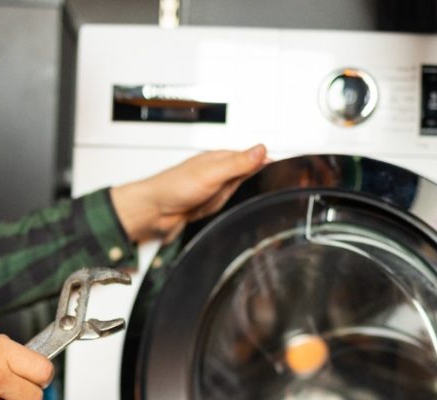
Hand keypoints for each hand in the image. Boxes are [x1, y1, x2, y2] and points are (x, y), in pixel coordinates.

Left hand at [110, 144, 267, 243]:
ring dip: (238, 200)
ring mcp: (215, 190)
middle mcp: (219, 173)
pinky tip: (225, 212)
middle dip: (254, 185)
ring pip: (240, 194)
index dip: (268, 163)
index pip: (253, 158)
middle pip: (250, 177)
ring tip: (232, 201)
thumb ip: (237, 163)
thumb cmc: (173, 188)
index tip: (283, 170)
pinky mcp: (210, 206)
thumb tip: (261, 150)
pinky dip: (229, 210)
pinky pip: (228, 208)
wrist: (153, 213)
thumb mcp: (212, 174)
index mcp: (221, 159)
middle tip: (253, 190)